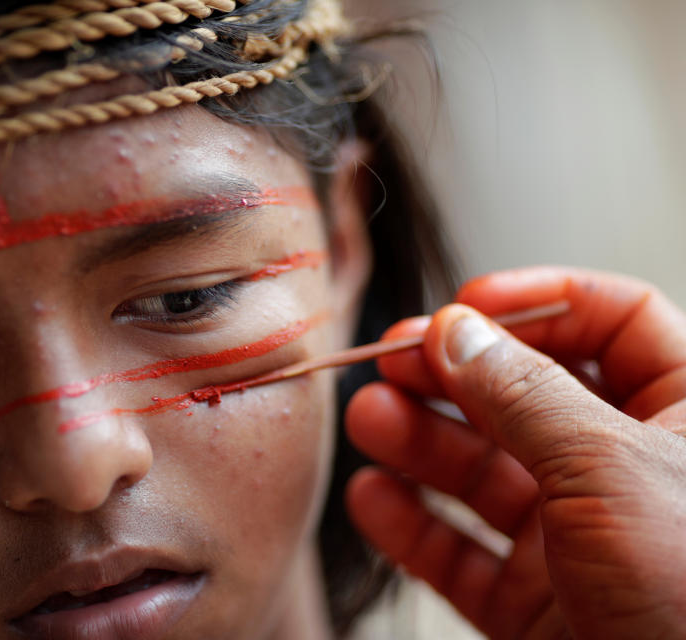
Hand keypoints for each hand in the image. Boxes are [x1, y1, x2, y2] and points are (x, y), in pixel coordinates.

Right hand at [344, 266, 685, 638]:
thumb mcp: (612, 469)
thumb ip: (525, 393)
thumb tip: (458, 333)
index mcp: (685, 418)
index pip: (614, 323)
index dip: (540, 303)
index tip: (467, 307)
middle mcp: (625, 472)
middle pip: (526, 394)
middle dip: (455, 374)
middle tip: (392, 360)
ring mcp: (576, 540)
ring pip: (483, 472)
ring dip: (419, 442)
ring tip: (369, 419)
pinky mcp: (535, 603)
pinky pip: (462, 553)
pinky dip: (413, 525)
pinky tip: (375, 498)